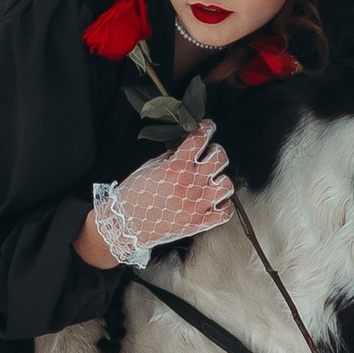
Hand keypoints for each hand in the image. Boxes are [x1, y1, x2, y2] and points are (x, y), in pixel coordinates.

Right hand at [78, 122, 234, 265]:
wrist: (126, 225)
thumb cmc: (133, 196)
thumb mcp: (149, 167)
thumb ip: (170, 157)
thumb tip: (181, 150)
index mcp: (176, 166)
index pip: (199, 138)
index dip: (206, 127)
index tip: (208, 127)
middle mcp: (191, 183)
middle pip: (220, 158)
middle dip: (216, 151)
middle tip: (209, 154)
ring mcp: (198, 204)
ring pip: (227, 184)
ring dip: (221, 180)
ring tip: (212, 180)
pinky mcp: (200, 222)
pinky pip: (225, 212)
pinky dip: (223, 205)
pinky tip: (214, 201)